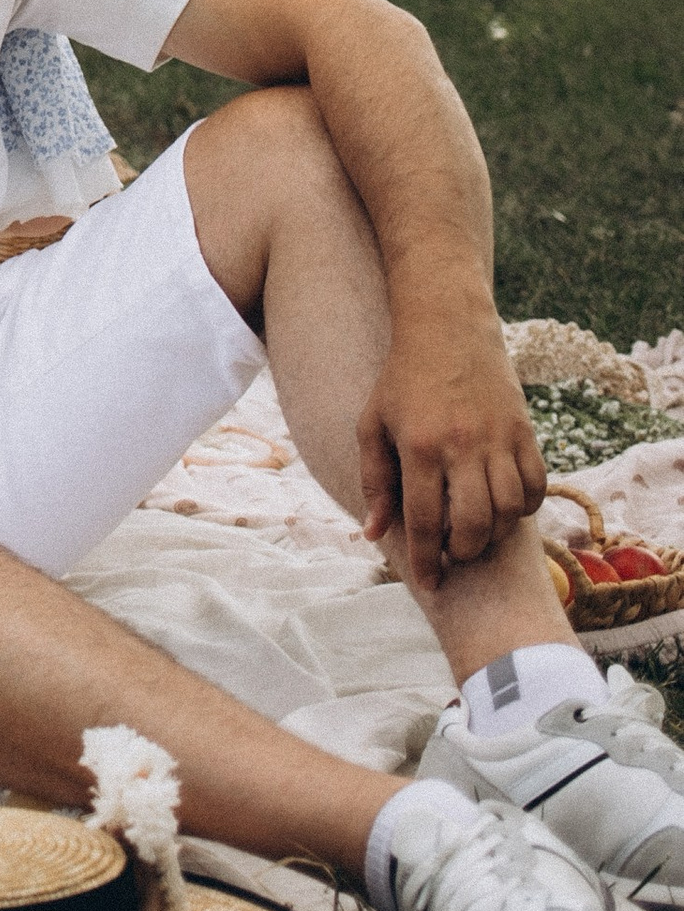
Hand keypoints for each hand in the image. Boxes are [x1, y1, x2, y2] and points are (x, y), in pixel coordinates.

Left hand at [357, 309, 546, 589]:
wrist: (447, 327)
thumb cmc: (402, 380)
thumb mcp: (372, 424)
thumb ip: (375, 481)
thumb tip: (374, 534)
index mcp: (419, 446)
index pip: (423, 520)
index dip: (426, 560)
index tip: (429, 583)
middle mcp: (462, 445)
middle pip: (472, 524)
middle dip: (463, 553)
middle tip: (453, 554)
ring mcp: (498, 438)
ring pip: (509, 510)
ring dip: (494, 534)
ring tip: (476, 533)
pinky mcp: (524, 431)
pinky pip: (536, 486)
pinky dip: (525, 508)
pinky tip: (505, 508)